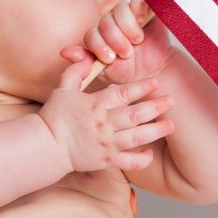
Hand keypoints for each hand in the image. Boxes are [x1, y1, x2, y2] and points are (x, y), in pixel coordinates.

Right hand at [38, 55, 174, 171]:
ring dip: (156, 130)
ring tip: (171, 124)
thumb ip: (76, 70)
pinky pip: (129, 162)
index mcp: (95, 105)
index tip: (156, 81)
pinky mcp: (106, 161)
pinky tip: (150, 152)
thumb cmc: (55, 116)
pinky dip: (141, 159)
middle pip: (135, 115)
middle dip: (156, 107)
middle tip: (171, 100)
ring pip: (137, 137)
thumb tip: (86, 56)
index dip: (141, 87)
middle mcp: (104, 124)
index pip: (123, 93)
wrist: (45, 146)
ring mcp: (107, 144)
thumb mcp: (63, 88)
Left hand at [83, 0, 171, 83]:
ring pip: (120, 10)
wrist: (156, 72)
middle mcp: (112, 23)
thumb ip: (87, 60)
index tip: (110, 58)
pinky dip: (140, 8)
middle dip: (115, 39)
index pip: (92, 34)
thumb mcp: (107, 71)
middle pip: (105, 21)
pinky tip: (142, 22)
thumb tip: (65, 52)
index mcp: (100, 37)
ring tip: (137, 41)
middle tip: (126, 53)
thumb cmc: (131, 71)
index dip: (99, 45)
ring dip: (127, 27)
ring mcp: (129, 14)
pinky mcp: (146, 9)